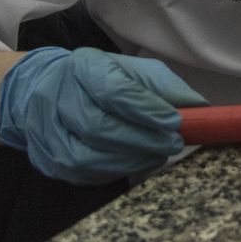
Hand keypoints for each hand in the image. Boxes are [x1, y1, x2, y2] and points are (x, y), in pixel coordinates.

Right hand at [0, 46, 208, 184]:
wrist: (42, 92)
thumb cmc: (98, 78)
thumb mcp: (131, 68)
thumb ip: (163, 85)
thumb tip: (198, 107)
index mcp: (83, 68)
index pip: (114, 91)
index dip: (146, 109)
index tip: (174, 121)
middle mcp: (58, 99)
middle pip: (101, 127)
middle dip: (144, 140)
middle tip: (173, 143)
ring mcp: (48, 133)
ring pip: (90, 156)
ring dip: (132, 160)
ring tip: (159, 154)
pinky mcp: (48, 160)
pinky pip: (84, 173)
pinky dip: (116, 171)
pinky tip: (135, 162)